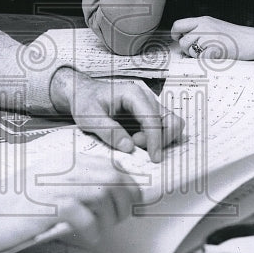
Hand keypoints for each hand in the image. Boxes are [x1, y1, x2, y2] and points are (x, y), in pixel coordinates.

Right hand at [0, 156, 140, 252]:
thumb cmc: (13, 202)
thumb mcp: (47, 185)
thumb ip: (75, 183)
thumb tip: (112, 194)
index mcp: (66, 161)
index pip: (112, 167)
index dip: (130, 186)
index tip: (134, 203)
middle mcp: (64, 168)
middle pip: (115, 179)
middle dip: (125, 202)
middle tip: (118, 219)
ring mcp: (55, 185)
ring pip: (105, 195)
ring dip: (110, 217)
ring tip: (100, 229)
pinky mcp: (47, 206)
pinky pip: (85, 217)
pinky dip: (92, 230)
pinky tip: (85, 235)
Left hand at [50, 67, 182, 162]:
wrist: (83, 94)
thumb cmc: (86, 102)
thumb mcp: (90, 118)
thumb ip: (109, 132)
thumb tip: (129, 147)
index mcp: (133, 94)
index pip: (153, 118)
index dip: (155, 140)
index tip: (153, 158)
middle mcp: (146, 98)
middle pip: (169, 121)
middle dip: (158, 139)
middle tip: (134, 144)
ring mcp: (149, 106)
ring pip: (170, 124)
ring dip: (159, 139)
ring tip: (134, 141)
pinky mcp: (148, 115)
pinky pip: (162, 128)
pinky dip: (156, 139)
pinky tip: (137, 141)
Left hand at [171, 16, 249, 59]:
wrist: (253, 40)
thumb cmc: (236, 36)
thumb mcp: (215, 26)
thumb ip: (200, 29)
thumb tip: (184, 38)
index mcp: (203, 20)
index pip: (178, 25)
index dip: (175, 34)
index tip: (179, 39)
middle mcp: (204, 26)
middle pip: (183, 41)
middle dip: (188, 49)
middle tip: (198, 51)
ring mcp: (210, 37)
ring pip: (191, 50)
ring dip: (196, 55)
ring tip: (209, 53)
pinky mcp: (216, 48)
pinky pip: (201, 58)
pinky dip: (205, 60)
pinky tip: (214, 57)